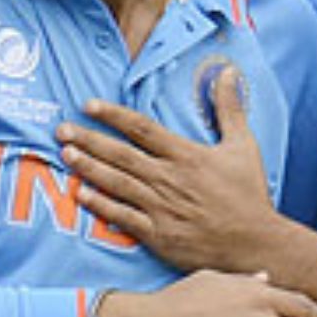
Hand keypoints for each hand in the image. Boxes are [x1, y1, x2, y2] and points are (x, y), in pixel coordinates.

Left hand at [58, 68, 281, 274]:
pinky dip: (101, 205)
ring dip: (89, 167)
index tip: (89, 104)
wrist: (255, 243)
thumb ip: (229, 108)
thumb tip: (227, 72)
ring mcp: (161, 207)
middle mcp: (169, 178)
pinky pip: (123, 217)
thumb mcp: (244, 146)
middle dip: (89, 139)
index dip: (113, 115)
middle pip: (121, 154)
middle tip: (61, 129)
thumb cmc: (249, 194)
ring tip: (66, 153)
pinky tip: (81, 194)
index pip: (142, 128)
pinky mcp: (159, 235)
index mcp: (187, 155)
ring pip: (117, 182)